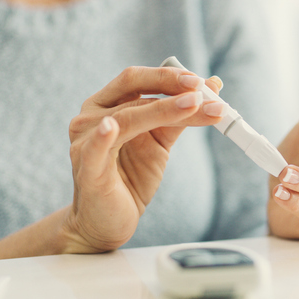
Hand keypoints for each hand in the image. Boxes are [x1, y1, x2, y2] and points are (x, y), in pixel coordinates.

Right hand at [61, 66, 223, 252]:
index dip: (168, 76)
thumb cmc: (130, 178)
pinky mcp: (87, 168)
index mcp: (106, 105)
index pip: (136, 79)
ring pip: (127, 118)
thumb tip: (213, 88)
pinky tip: (111, 127)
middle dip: (169, 87)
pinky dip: (103, 136)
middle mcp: (91, 117)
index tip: (200, 81)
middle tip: (200, 90)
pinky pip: (95, 149)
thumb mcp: (159, 143)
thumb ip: (181, 117)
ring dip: (163, 110)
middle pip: (133, 91)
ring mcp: (85, 141)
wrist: (108, 222)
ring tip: (194, 105)